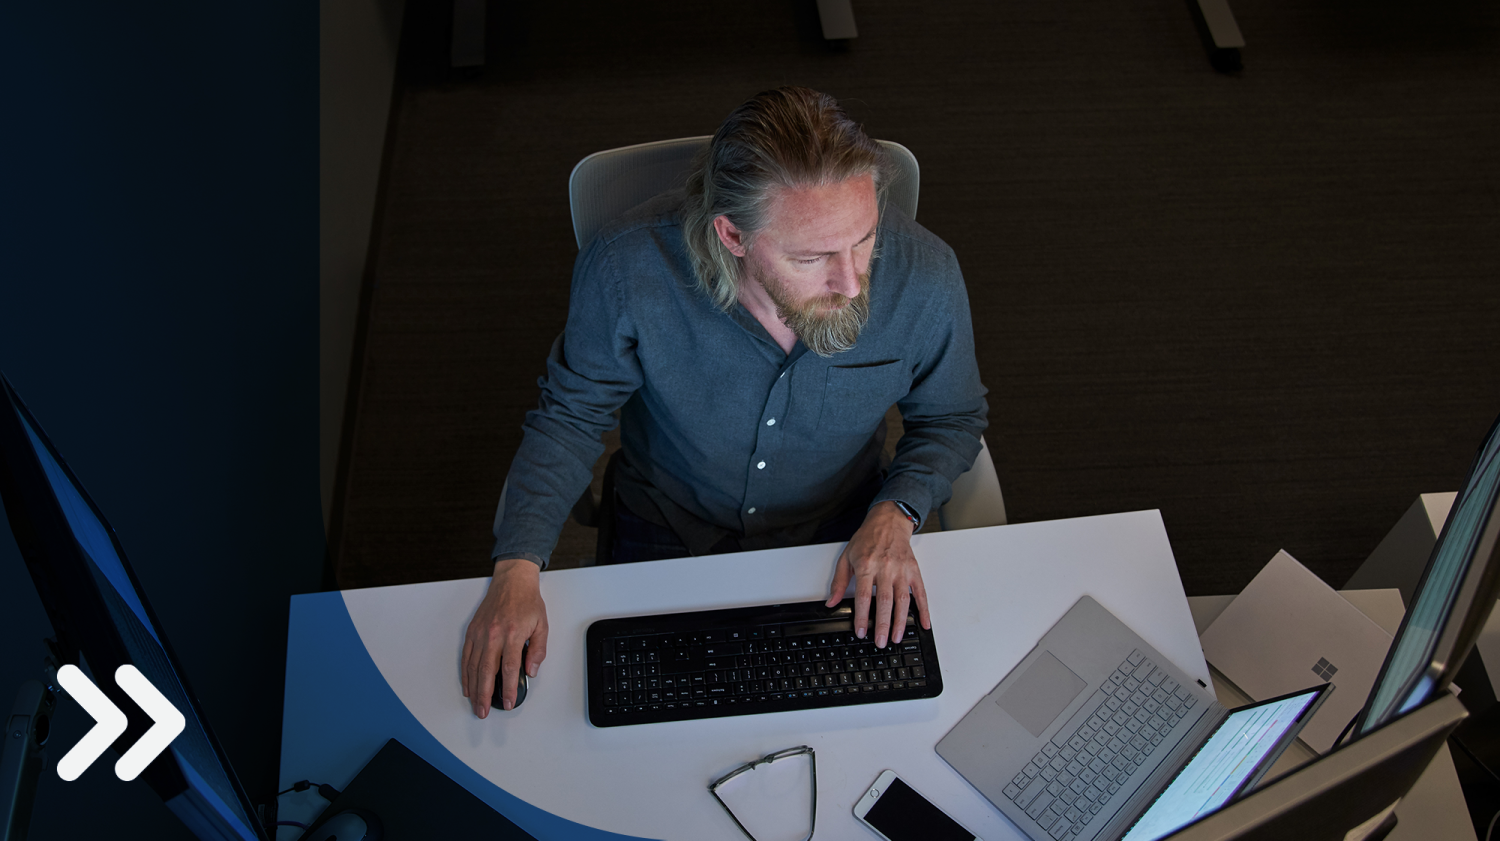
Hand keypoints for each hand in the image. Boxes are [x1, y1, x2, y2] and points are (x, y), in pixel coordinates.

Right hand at [462, 558, 547, 717]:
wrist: (512, 582)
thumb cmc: (527, 602)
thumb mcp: (542, 625)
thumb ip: (538, 650)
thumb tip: (531, 670)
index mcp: (513, 633)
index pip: (509, 668)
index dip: (508, 688)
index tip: (508, 701)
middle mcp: (494, 634)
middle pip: (487, 671)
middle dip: (485, 695)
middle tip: (484, 711)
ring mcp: (481, 633)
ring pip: (473, 666)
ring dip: (473, 688)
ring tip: (475, 704)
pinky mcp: (472, 631)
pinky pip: (466, 656)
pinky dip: (466, 673)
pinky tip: (468, 685)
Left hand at [824, 501, 930, 648]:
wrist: (888, 521)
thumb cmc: (867, 539)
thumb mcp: (847, 557)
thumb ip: (839, 581)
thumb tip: (832, 602)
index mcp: (867, 565)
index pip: (863, 596)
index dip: (862, 616)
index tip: (861, 631)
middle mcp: (885, 568)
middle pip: (884, 601)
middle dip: (882, 624)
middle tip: (880, 642)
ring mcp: (902, 570)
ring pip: (903, 600)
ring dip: (900, 621)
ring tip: (896, 637)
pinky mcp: (914, 571)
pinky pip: (921, 593)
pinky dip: (924, 610)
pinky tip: (924, 623)